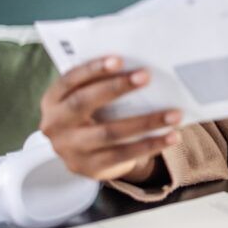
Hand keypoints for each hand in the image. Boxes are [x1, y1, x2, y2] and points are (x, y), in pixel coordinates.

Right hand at [39, 56, 181, 181]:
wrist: (85, 157)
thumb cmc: (92, 116)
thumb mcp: (87, 99)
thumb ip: (101, 85)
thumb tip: (139, 68)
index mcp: (53, 101)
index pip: (69, 80)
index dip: (92, 69)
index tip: (118, 60)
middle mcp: (55, 125)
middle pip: (84, 103)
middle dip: (116, 88)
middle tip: (146, 76)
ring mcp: (71, 149)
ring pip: (110, 133)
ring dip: (146, 122)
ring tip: (174, 114)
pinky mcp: (90, 167)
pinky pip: (124, 155)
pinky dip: (151, 144)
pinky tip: (171, 136)